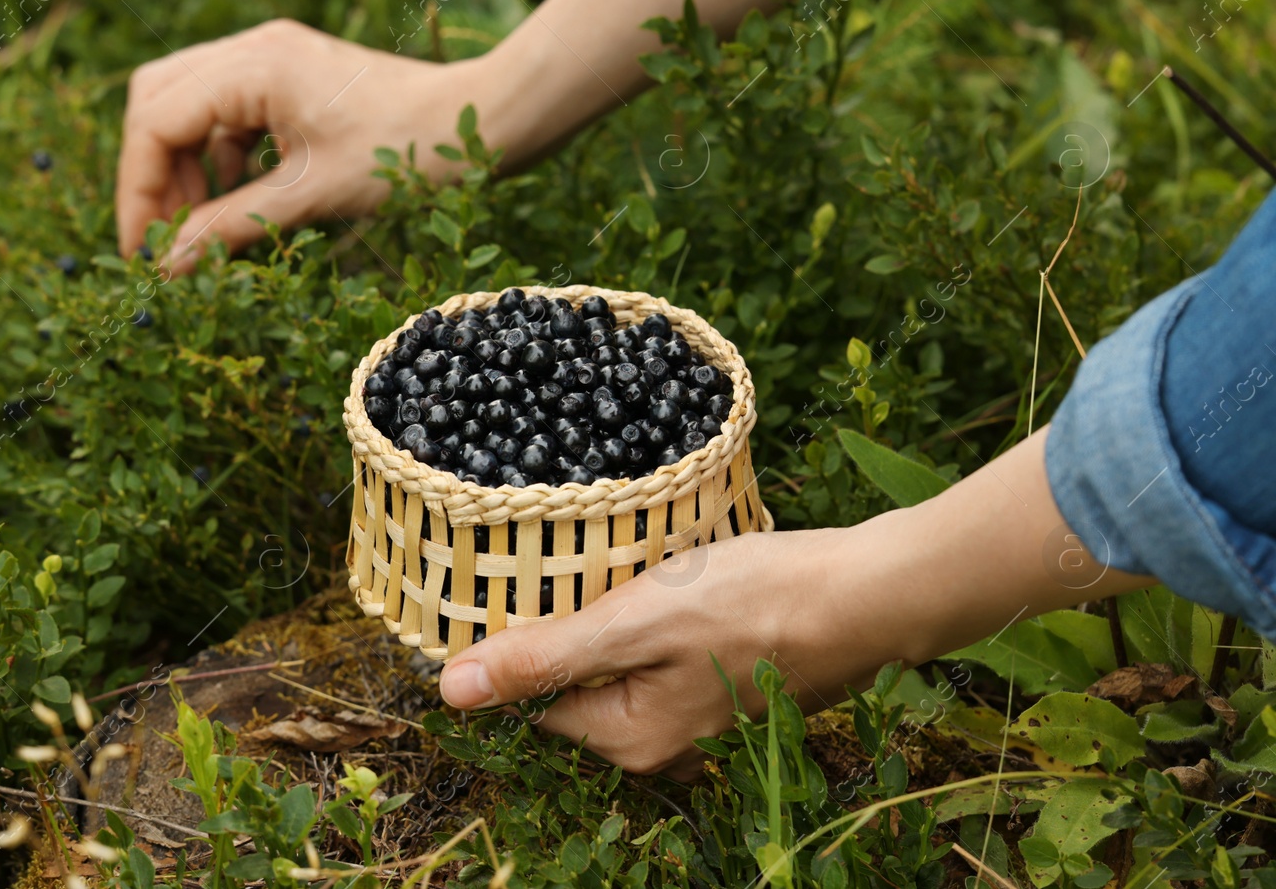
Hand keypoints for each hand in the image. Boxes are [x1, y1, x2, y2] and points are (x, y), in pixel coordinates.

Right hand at [115, 19, 481, 265]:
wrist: (486, 120)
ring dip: (184, 168)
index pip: (155, 122)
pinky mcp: (290, 78)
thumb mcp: (313, 196)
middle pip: (157, 102)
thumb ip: (231, 227)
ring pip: (187, 106)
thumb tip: (166, 268)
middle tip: (164, 241)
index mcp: (254, 67)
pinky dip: (219, 159)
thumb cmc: (409, 151)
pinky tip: (237, 204)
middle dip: (152, 174)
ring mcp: (272, 59)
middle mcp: (253, 49)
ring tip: (201, 230)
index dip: (138, 191)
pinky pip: (227, 114)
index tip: (145, 253)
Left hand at [436, 528, 886, 780]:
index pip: (538, 699)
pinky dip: (665, 623)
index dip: (526, 642)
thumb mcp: (634, 621)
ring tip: (639, 571)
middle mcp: (667, 749)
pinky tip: (684, 585)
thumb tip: (451, 694)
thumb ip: (545, 657)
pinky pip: (671, 661)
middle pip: (584, 685)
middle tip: (595, 570)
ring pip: (628, 668)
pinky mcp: (736, 693)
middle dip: (580, 628)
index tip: (534, 586)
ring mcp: (707, 724)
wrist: (868, 594)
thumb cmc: (753, 603)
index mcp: (631, 741)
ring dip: (623, 622)